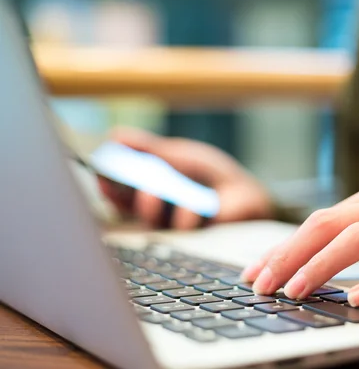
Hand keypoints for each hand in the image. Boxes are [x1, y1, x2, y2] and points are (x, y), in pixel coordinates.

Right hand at [98, 127, 273, 228]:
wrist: (244, 191)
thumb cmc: (211, 173)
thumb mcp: (179, 154)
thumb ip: (150, 148)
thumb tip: (116, 135)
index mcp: (147, 187)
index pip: (118, 189)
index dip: (106, 182)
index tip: (101, 172)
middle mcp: (154, 209)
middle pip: (127, 208)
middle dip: (120, 196)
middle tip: (120, 182)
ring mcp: (170, 225)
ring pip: (149, 220)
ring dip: (147, 206)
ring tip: (152, 192)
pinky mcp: (191, 236)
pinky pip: (180, 227)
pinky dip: (184, 213)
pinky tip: (192, 205)